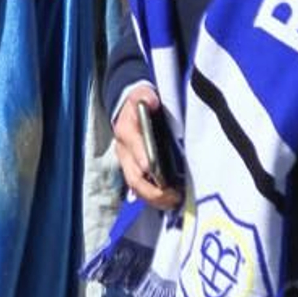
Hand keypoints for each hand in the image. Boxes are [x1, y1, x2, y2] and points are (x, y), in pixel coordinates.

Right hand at [112, 85, 182, 210]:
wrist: (130, 110)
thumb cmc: (141, 103)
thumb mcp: (142, 93)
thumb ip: (145, 96)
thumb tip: (151, 101)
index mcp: (126, 131)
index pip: (133, 146)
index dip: (142, 157)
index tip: (152, 167)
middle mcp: (124, 151)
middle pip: (134, 176)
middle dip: (151, 189)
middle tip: (172, 195)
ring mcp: (128, 164)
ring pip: (137, 187)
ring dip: (154, 198)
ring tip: (174, 201)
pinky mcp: (135, 171)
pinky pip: (142, 190)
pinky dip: (155, 198)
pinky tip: (170, 202)